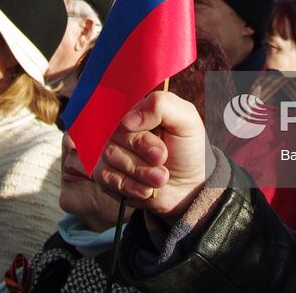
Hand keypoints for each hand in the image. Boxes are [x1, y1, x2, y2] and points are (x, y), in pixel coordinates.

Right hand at [93, 91, 211, 219]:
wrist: (188, 188)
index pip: (125, 115)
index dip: (142, 134)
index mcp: (139, 112)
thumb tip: (127, 120)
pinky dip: (132, 186)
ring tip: (161, 177)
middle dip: (145, 152)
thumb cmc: (187, 151)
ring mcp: (113, 152)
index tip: (163, 144)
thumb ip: (161, 105)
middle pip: (117, 135)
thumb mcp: (187, 121)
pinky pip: (107, 177)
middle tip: (164, 159)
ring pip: (111, 156)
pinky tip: (148, 189)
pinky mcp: (107, 175)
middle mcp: (122, 130)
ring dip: (142, 172)